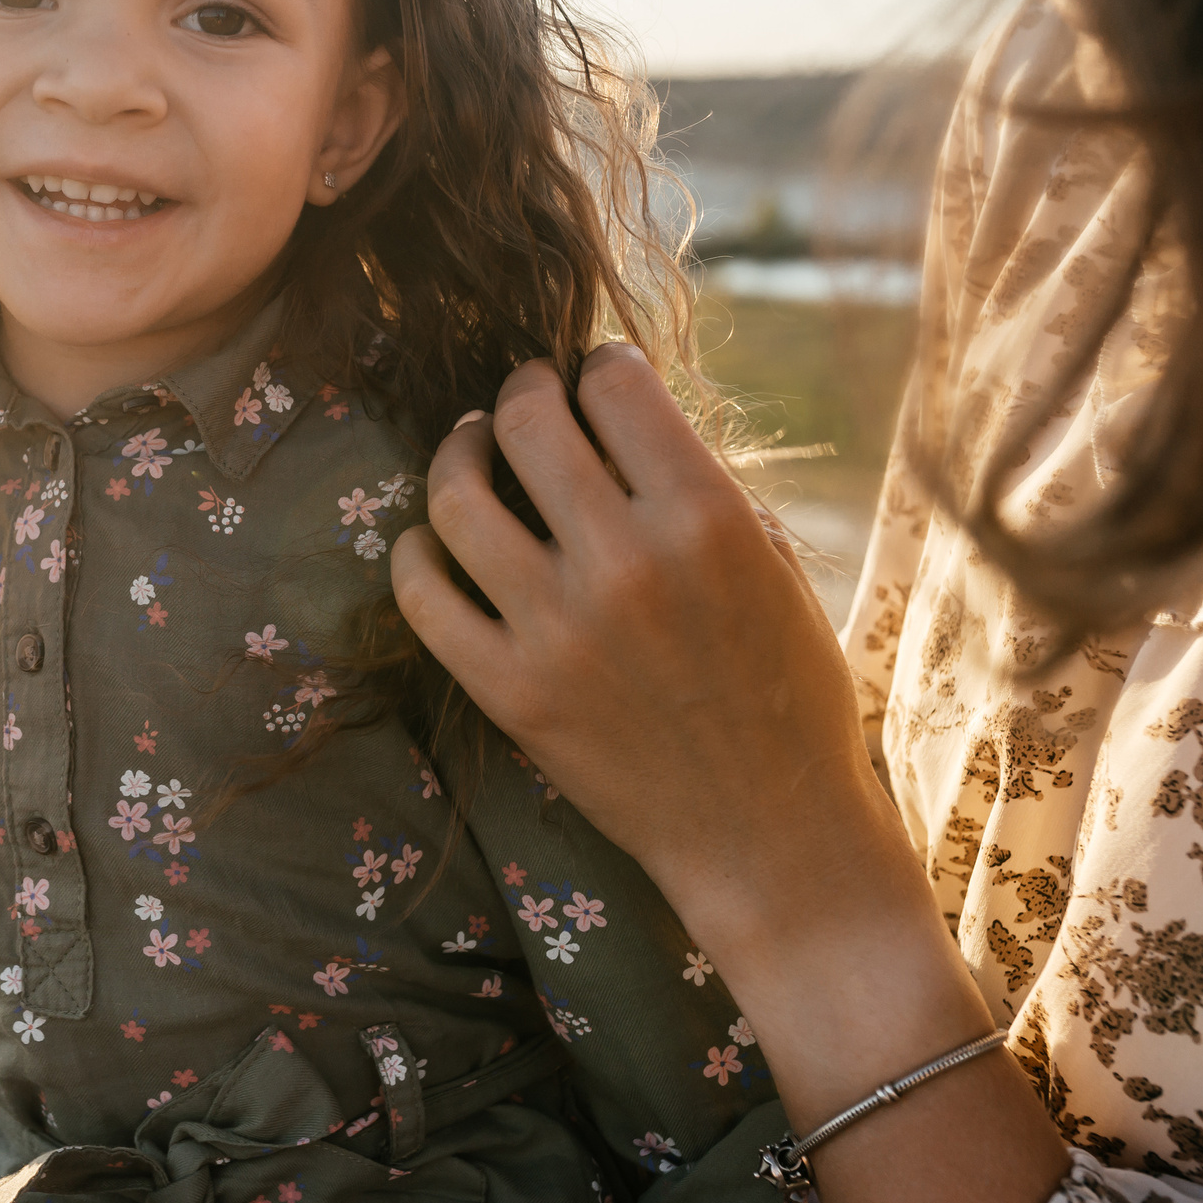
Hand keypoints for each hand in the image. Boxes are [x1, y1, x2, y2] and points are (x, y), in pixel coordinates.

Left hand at [393, 345, 1069, 1202]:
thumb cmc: (787, 693)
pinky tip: (429, 540)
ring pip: (458, 498)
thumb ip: (698, 486)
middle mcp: (624, 563)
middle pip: (529, 422)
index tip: (592, 375)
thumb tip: (621, 417)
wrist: (772, 836)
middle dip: (522, 390)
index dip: (597, 366)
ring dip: (458, 453)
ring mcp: (556, 630)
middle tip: (524, 394)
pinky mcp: (509, 692)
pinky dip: (415, 555)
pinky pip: (423, 598)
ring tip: (470, 445)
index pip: (614, 387)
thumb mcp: (774, 566)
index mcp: (706, 519)